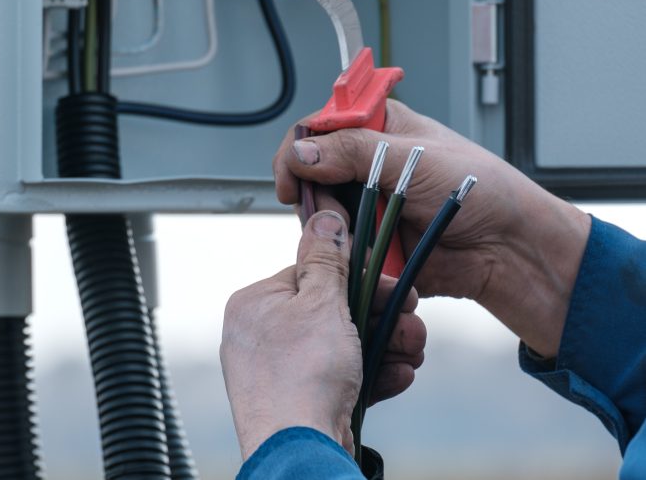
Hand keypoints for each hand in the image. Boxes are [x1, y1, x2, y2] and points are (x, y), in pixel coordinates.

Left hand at [221, 211, 424, 459]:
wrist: (299, 448)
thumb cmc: (303, 373)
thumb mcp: (322, 303)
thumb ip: (327, 260)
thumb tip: (325, 219)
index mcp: (254, 304)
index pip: (311, 275)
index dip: (359, 279)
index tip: (395, 284)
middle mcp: (259, 336)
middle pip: (331, 313)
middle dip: (380, 316)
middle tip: (413, 318)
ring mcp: (276, 371)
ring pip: (339, 347)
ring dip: (383, 345)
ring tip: (414, 349)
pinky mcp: (297, 401)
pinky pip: (337, 377)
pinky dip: (369, 374)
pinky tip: (399, 374)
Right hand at [273, 100, 590, 357]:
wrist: (507, 250)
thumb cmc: (482, 191)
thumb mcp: (413, 158)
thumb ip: (353, 151)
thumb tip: (303, 152)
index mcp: (381, 130)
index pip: (322, 127)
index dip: (301, 146)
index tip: (292, 169)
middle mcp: (369, 166)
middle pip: (312, 173)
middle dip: (314, 192)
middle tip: (327, 207)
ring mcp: (368, 206)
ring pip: (321, 214)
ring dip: (331, 226)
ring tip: (358, 233)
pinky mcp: (371, 242)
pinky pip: (339, 247)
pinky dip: (345, 253)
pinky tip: (363, 254)